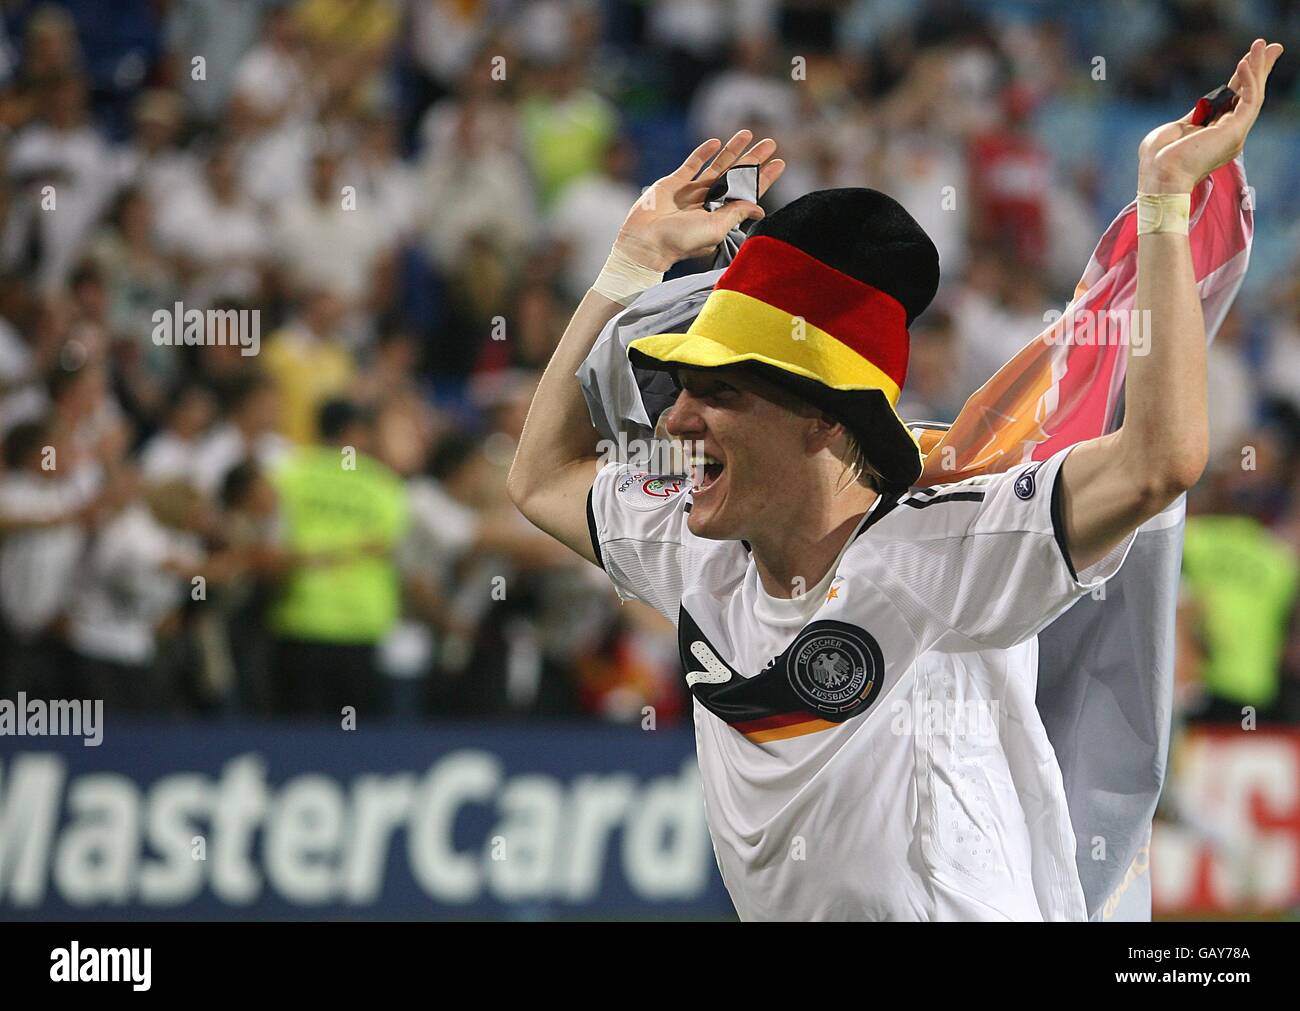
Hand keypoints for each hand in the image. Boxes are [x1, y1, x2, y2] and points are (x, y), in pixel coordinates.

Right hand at [615, 130, 786, 270]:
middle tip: (771, 142)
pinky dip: (703, 153)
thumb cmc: (681, 240)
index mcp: (721, 215)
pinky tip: (716, 142)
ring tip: (748, 133)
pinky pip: (691, 165)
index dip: (764, 178)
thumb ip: (737, 213)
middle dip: (754, 159)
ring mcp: (691, 191)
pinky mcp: (673, 183)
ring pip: (717, 166)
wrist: (646, 240)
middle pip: (736, 175)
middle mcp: (708, 202)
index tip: (779, 163)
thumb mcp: (716, 228)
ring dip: (733, 150)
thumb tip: (760, 207)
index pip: (748, 192)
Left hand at [1138, 38, 1283, 192]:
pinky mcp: (1235, 132)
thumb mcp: (1175, 130)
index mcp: (1213, 133)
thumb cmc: (1158, 160)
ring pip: (1253, 95)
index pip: (1233, 101)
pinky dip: (1249, 80)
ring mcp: (1234, 133)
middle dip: (1260, 69)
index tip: (1248, 59)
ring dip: (1258, 67)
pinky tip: (1245, 62)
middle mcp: (1229, 134)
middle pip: (1249, 95)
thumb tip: (1203, 106)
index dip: (1242, 79)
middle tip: (1272, 46)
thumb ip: (1193, 117)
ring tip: (1262, 43)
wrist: (1159, 177)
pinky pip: (1249, 101)